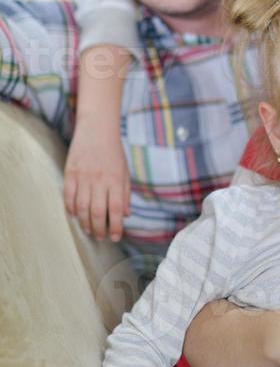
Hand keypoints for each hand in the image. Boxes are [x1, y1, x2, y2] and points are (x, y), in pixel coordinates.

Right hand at [64, 116, 130, 241]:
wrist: (97, 129)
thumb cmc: (113, 152)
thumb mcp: (125, 172)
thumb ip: (125, 194)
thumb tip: (125, 215)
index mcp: (115, 180)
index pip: (115, 210)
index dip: (115, 227)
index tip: (115, 237)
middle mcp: (99, 180)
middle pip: (96, 212)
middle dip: (99, 229)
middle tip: (100, 236)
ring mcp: (83, 177)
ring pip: (81, 207)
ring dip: (84, 222)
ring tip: (89, 229)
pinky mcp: (71, 173)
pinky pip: (68, 196)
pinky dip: (70, 208)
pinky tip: (74, 215)